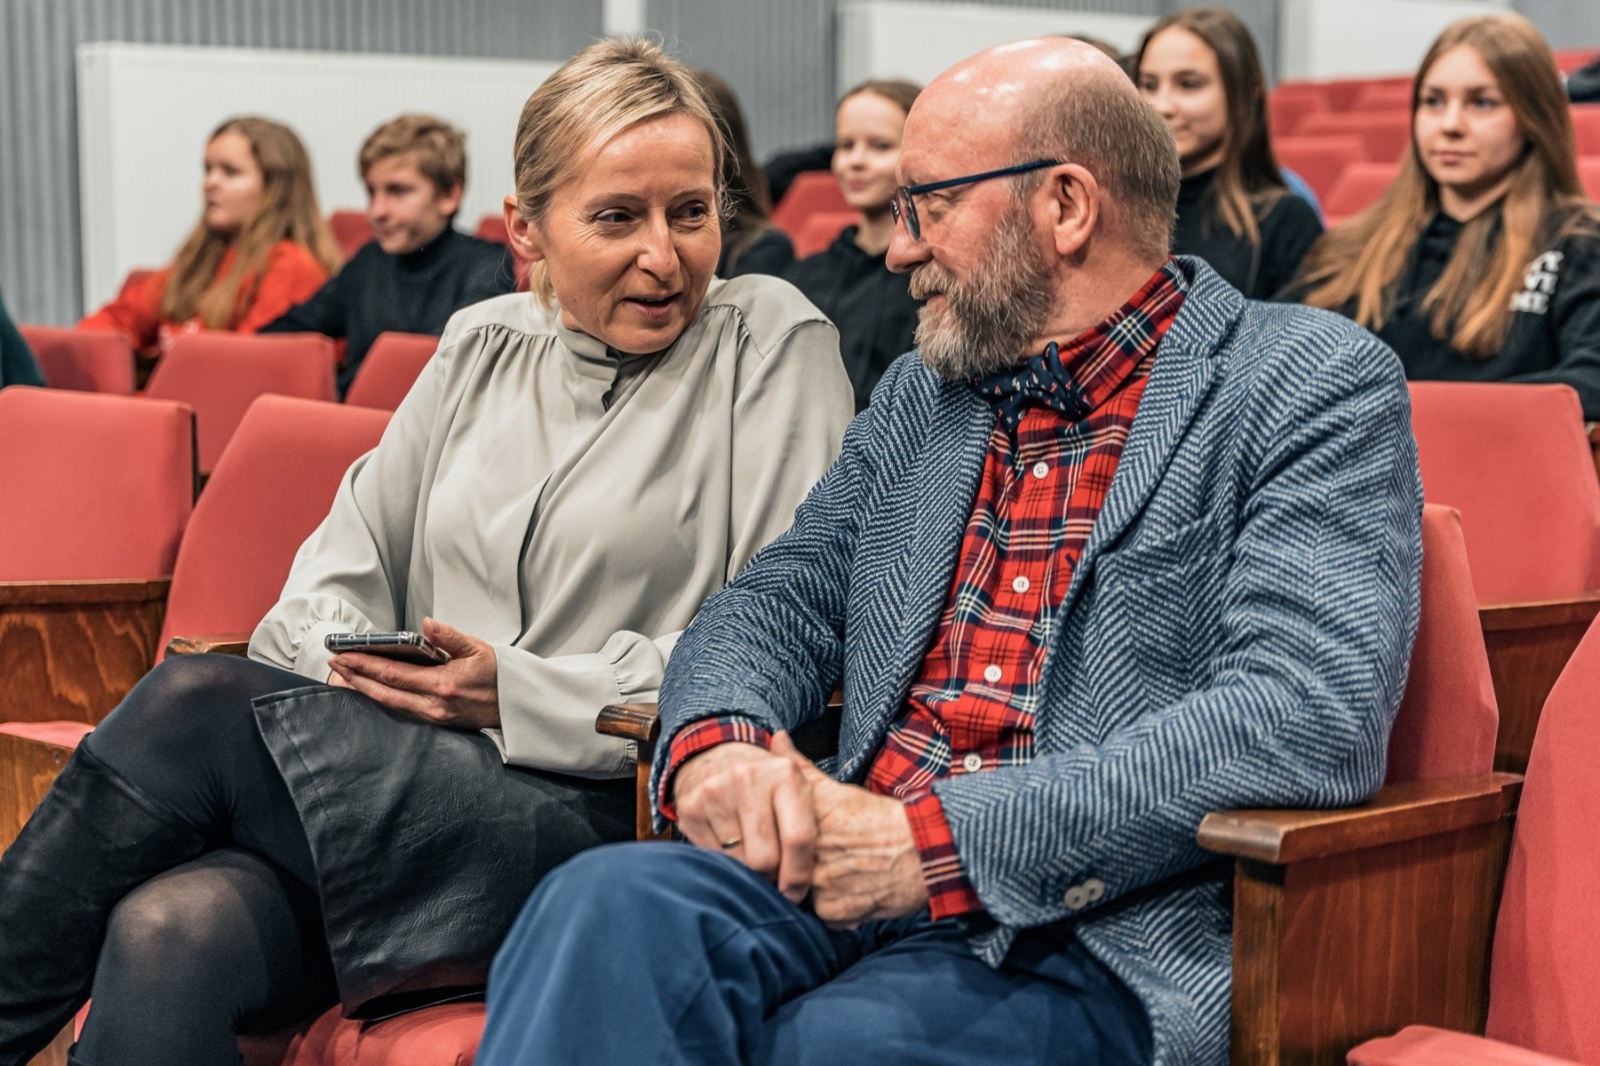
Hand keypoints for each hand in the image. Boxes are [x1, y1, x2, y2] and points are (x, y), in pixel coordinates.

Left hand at [326, 617, 499, 729]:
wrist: (518, 705)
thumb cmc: (500, 674)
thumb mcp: (479, 648)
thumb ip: (449, 637)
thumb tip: (426, 623)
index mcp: (443, 684)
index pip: (393, 673)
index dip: (365, 665)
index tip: (343, 655)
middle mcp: (434, 705)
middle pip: (384, 693)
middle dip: (356, 678)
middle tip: (334, 665)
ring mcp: (435, 718)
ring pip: (390, 706)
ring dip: (364, 690)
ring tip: (345, 676)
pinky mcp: (438, 724)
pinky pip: (402, 712)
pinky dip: (382, 700)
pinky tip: (371, 690)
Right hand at [672, 737, 817, 902]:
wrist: (717, 759)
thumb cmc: (769, 787)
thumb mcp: (798, 791)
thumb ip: (815, 825)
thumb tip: (826, 879)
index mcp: (785, 774)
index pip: (798, 839)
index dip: (798, 876)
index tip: (795, 892)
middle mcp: (749, 778)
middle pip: (765, 860)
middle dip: (771, 876)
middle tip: (772, 872)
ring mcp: (716, 792)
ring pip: (738, 862)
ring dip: (747, 869)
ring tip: (752, 853)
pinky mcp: (691, 808)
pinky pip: (713, 857)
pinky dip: (725, 860)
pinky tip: (730, 844)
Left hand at [773, 733, 928, 927]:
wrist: (924, 849)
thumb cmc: (879, 819)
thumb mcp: (839, 790)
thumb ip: (800, 767)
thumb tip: (776, 737)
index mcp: (804, 821)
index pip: (767, 838)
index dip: (772, 843)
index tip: (781, 844)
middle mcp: (808, 852)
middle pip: (781, 869)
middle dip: (790, 869)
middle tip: (820, 864)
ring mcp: (820, 884)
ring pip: (800, 895)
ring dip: (814, 891)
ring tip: (838, 877)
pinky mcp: (835, 911)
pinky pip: (822, 917)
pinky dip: (835, 910)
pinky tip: (851, 893)